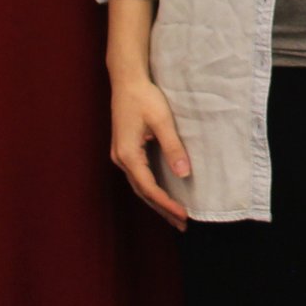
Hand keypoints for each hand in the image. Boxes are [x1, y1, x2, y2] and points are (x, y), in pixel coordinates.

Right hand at [109, 75, 191, 228]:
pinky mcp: (125, 150)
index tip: (184, 214)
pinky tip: (163, 193)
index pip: (149, 188)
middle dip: (162, 209)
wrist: (127, 81)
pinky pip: (139, 176)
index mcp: (128, 155)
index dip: (166, 203)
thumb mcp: (162, 121)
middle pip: (142, 192)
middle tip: (182, 224)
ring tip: (175, 215)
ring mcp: (121, 156)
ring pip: (139, 186)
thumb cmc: (144, 98)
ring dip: (156, 201)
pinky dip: (151, 188)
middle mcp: (121, 159)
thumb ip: (173, 148)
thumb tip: (184, 173)